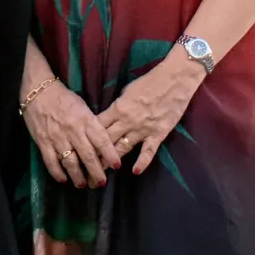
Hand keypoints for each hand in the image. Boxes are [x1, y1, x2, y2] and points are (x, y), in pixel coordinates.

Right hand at [22, 77, 119, 188]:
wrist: (38, 90)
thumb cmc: (64, 98)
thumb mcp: (82, 106)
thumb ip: (91, 124)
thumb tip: (101, 143)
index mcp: (85, 119)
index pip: (101, 140)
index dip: (110, 154)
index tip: (117, 166)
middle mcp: (73, 130)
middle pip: (88, 155)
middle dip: (96, 172)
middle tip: (101, 183)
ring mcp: (57, 137)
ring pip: (70, 161)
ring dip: (77, 176)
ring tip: (82, 185)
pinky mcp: (43, 141)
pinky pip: (51, 161)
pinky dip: (57, 172)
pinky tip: (63, 179)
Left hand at [94, 55, 201, 177]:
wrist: (174, 80)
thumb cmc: (149, 82)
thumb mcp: (127, 91)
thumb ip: (117, 106)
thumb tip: (108, 117)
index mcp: (118, 108)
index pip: (98, 126)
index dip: (88, 138)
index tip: (80, 148)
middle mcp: (127, 121)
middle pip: (107, 141)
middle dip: (95, 155)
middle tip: (86, 168)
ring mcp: (143, 129)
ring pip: (123, 148)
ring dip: (112, 162)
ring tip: (102, 174)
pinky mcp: (158, 134)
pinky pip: (148, 151)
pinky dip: (142, 162)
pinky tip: (135, 172)